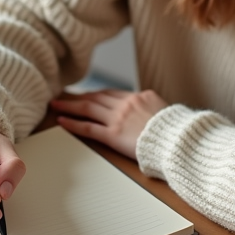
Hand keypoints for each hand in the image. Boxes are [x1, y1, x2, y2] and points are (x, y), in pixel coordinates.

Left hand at [50, 88, 167, 158]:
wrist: (178, 142)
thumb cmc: (177, 132)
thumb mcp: (167, 113)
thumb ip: (153, 111)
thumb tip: (150, 114)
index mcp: (141, 96)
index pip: (113, 93)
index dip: (97, 94)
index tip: (88, 95)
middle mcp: (127, 104)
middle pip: (97, 97)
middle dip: (80, 96)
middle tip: (66, 96)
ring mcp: (118, 118)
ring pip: (88, 108)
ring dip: (70, 105)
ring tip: (56, 104)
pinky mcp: (113, 135)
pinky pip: (88, 127)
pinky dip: (73, 123)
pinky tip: (62, 120)